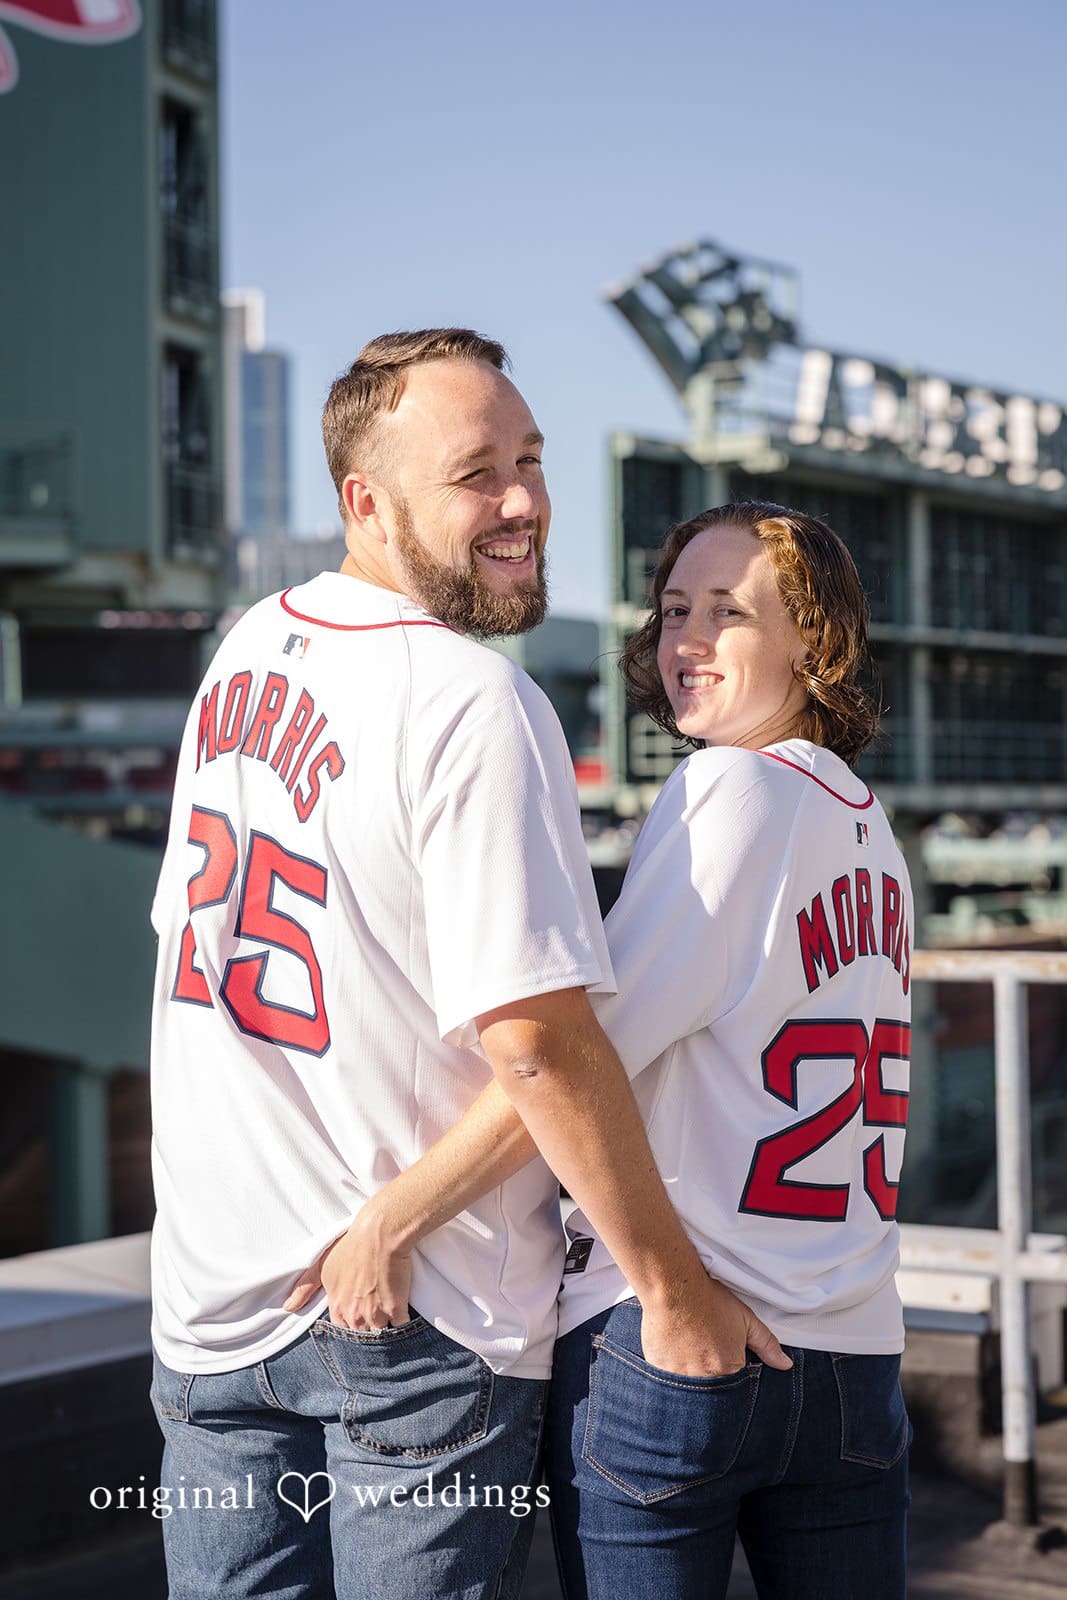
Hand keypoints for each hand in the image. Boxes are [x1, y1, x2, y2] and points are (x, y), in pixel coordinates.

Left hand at [282, 1203, 412, 1329]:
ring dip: (385, 1323)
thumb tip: (288, 1307)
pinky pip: (401, 1325)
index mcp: (338, 1307)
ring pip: (381, 1331)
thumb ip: (305, 1288)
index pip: (341, 1329)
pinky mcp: (397, 1310)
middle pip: (362, 1332)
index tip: (357, 1309)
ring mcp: (377, 1315)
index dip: (350, 1320)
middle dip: (367, 1324)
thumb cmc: (349, 1245)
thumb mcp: (321, 1264)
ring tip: (388, 1304)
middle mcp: (356, 1316)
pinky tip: (402, 1305)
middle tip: (374, 1306)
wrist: (379, 1234)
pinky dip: (402, 1318)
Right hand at [639, 1274, 791, 1377]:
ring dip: (691, 1372)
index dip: (730, 1367)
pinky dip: (673, 1369)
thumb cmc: (710, 1300)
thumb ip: (767, 1344)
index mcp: (729, 1368)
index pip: (736, 1383)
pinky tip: (673, 1349)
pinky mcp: (659, 1371)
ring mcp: (680, 1377)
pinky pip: (669, 1380)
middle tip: (704, 1347)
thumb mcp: (745, 1318)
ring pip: (690, 1386)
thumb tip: (785, 1365)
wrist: (673, 1286)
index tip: (721, 1351)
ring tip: (689, 1347)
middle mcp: (705, 1378)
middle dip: (711, 1373)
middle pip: (713, 1388)